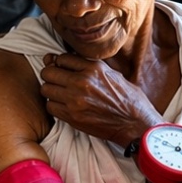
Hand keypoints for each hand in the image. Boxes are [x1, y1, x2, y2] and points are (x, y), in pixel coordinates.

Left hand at [39, 52, 156, 145]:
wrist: (135, 124)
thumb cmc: (129, 99)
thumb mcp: (114, 74)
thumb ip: (91, 68)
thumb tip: (68, 62)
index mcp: (94, 68)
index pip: (62, 58)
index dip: (60, 63)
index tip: (63, 69)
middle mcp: (82, 81)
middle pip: (49, 72)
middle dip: (51, 75)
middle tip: (58, 81)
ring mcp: (75, 100)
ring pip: (46, 89)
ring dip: (51, 90)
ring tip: (61, 94)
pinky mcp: (72, 117)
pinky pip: (50, 106)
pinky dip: (54, 105)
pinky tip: (64, 106)